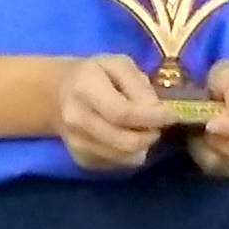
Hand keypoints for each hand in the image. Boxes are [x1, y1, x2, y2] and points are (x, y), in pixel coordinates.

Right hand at [51, 52, 174, 172]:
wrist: (57, 95)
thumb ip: (138, 83)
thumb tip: (155, 109)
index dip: (151, 117)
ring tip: (142, 128)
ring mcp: (77, 144)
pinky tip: (126, 136)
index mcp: (84, 89)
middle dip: (150, 134)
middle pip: (125, 142)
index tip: (171, 114)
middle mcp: (76, 120)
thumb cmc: (94, 74)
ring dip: (143, 146)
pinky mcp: (82, 160)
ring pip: (125, 158)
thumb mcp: (117, 64)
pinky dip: (130, 154)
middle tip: (157, 123)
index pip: (123, 113)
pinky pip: (118, 164)